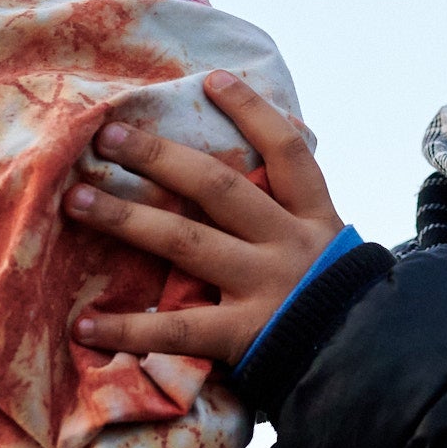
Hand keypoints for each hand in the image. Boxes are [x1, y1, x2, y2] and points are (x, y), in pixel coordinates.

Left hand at [65, 70, 343, 363]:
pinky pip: (176, 329)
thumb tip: (247, 183)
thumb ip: (294, 223)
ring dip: (127, 217)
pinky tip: (84, 324)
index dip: (252, 111)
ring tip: (76, 201)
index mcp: (314, 219)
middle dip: (159, 157)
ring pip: (186, 241)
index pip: (287, 152)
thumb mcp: (333, 255)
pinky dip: (128, 327)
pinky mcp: (244, 336)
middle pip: (217, 187)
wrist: (370, 368)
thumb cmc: (339, 311)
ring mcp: (265, 287)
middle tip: (108, 136)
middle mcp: (288, 244)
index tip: (211, 79)